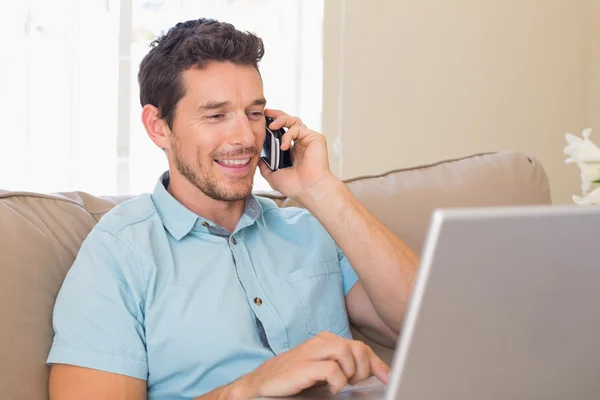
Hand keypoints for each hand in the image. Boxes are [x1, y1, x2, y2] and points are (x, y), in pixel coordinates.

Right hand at [230, 332, 389, 398]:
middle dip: (364, 368)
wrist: (261, 384)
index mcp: (326, 340)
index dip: (376, 363)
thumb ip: (342, 367)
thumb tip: (371, 374)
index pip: (359, 346)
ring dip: (351, 372)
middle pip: (356, 347)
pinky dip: (337, 381)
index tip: (386, 377)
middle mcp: (320, 342)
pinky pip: (332, 369)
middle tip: (356, 383)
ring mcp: (311, 352)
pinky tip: (331, 388)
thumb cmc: (292, 377)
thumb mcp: (321, 370)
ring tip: (343, 384)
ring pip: (346, 352)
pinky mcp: (304, 365)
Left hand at [258, 109, 336, 202]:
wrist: (309, 190)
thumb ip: (265, 164)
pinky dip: (288, 134)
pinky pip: (298, 128)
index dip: (272, 125)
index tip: (261, 122)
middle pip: (288, 122)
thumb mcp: (273, 175)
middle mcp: (300, 143)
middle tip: (265, 112)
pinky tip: (284, 146)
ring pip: (294, 120)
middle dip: (276, 115)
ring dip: (281, 119)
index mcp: (292, 150)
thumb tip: (256, 156)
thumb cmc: (295, 186)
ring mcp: (308, 140)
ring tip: (271, 126)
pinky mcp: (315, 138)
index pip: (282, 131)